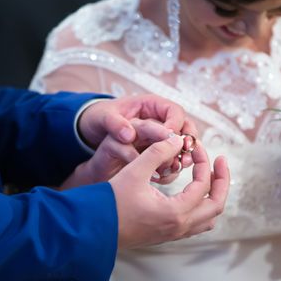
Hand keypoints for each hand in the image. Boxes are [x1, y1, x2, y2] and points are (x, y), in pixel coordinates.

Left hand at [61, 120, 193, 188]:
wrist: (93, 132)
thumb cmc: (100, 118)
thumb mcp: (103, 117)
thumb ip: (114, 124)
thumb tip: (129, 135)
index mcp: (151, 104)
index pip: (174, 111)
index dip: (176, 125)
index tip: (170, 139)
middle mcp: (159, 119)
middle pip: (185, 127)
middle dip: (187, 143)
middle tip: (185, 157)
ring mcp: (159, 134)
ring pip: (181, 144)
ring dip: (182, 157)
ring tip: (176, 169)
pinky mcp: (155, 149)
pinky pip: (170, 157)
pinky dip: (171, 166)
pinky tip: (164, 176)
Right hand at [109, 133, 229, 248]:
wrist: (93, 227)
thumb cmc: (111, 201)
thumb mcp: (135, 170)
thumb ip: (158, 152)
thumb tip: (177, 139)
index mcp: (175, 212)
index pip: (204, 185)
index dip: (204, 162)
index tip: (196, 147)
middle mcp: (179, 227)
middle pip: (216, 206)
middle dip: (221, 181)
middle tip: (220, 162)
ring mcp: (173, 233)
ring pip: (208, 218)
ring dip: (213, 196)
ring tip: (209, 176)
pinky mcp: (166, 234)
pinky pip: (196, 224)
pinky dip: (201, 206)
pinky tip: (192, 192)